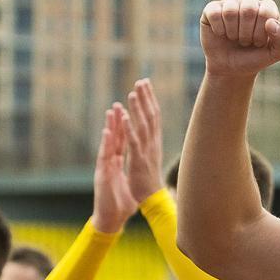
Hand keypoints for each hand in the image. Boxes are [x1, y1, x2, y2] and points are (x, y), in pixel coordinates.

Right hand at [91, 104, 138, 234]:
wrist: (109, 221)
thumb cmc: (118, 205)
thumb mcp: (125, 185)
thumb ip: (124, 173)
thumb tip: (127, 166)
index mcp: (116, 164)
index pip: (122, 143)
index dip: (125, 128)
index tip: (128, 112)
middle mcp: (109, 164)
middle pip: (114, 139)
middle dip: (117, 121)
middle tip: (119, 103)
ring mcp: (105, 168)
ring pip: (108, 144)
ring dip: (110, 127)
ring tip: (112, 110)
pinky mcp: (102, 176)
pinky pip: (105, 158)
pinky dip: (105, 144)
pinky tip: (107, 132)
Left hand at [122, 78, 165, 205]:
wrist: (152, 199)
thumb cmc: (149, 179)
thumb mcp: (151, 156)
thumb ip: (150, 142)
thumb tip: (149, 130)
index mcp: (154, 142)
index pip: (154, 116)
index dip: (150, 99)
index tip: (145, 85)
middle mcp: (152, 143)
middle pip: (150, 116)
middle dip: (145, 98)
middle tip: (140, 81)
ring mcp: (146, 151)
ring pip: (142, 126)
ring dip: (137, 109)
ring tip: (132, 93)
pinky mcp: (138, 160)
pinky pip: (133, 142)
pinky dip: (130, 129)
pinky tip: (125, 117)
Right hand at [198, 0, 279, 78]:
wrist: (232, 69)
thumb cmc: (255, 58)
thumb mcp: (276, 53)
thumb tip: (270, 23)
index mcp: (267, 7)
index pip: (266, 11)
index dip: (261, 32)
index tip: (258, 42)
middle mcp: (249, 1)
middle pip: (248, 9)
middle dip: (247, 33)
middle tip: (245, 41)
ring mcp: (230, 3)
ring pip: (230, 10)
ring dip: (233, 32)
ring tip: (234, 38)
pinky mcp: (212, 9)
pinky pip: (214, 13)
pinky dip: (219, 29)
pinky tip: (221, 34)